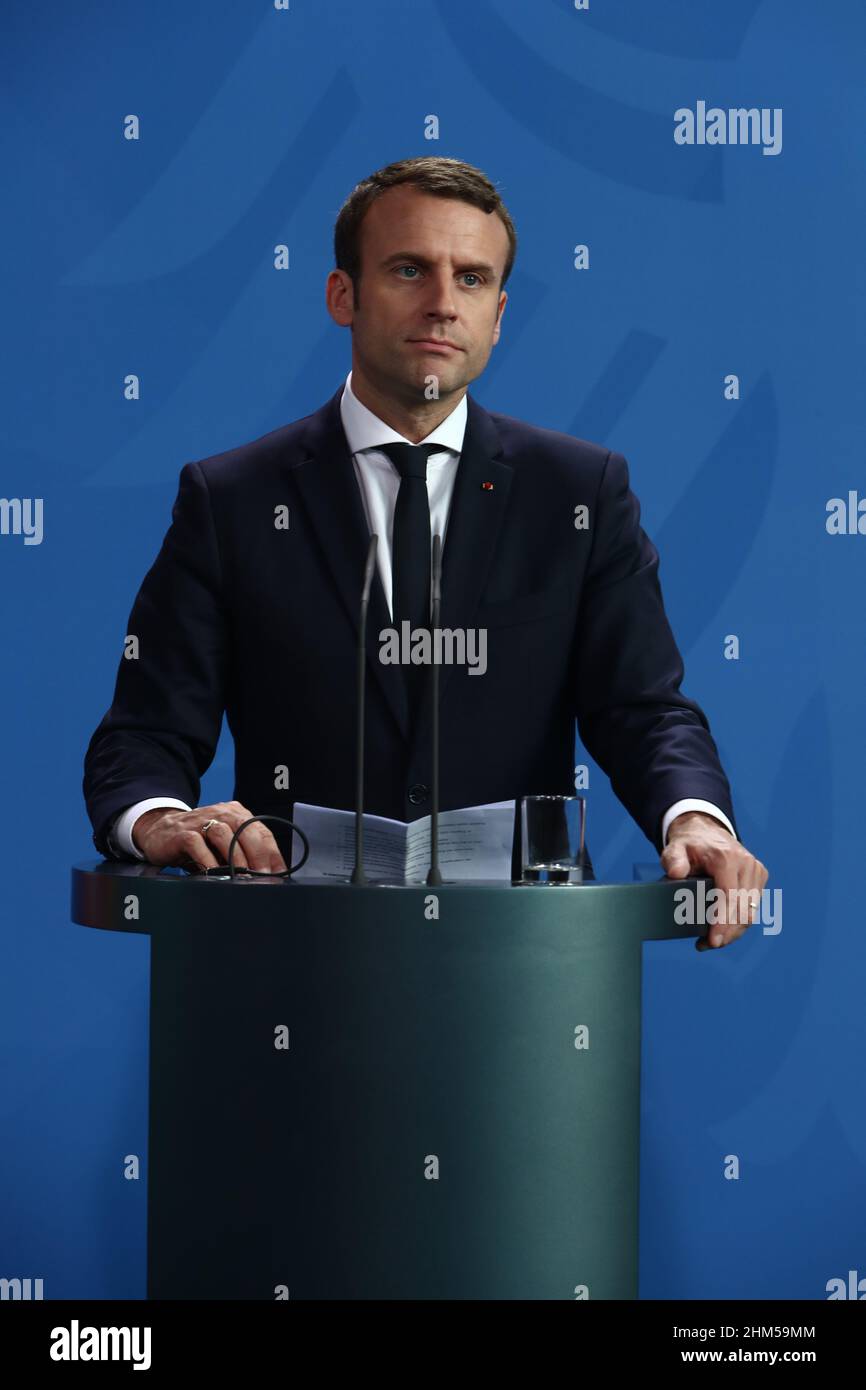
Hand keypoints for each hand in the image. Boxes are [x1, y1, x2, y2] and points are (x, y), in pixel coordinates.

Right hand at [132, 800, 287, 873]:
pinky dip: (208, 860)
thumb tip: (266, 875)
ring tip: (242, 876)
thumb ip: (242, 852)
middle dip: (257, 854)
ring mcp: (200, 821)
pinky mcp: (182, 833)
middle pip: (245, 828)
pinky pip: (197, 844)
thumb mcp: (223, 844)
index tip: (279, 873)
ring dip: (235, 856)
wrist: (159, 832)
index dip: (272, 852)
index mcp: (236, 813)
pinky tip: (214, 873)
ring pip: (223, 834)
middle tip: (263, 876)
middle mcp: (220, 813)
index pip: (261, 830)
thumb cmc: (198, 842)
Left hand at [660, 811, 767, 950]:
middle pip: (742, 909)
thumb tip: (675, 873)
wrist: (706, 830)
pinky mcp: (759, 876)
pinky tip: (723, 932)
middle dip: (726, 933)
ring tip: (711, 941)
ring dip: (733, 932)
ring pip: (750, 912)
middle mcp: (746, 864)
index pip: (730, 896)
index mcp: (727, 858)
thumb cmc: (689, 844)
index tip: (713, 940)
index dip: (722, 922)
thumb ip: (673, 860)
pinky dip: (739, 922)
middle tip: (706, 945)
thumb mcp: (674, 848)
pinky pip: (752, 907)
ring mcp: (755, 870)